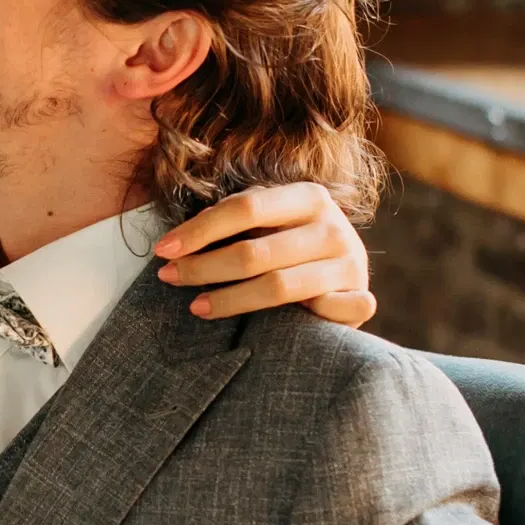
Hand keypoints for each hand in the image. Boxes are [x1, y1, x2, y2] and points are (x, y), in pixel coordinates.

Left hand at [154, 181, 373, 327]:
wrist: (343, 272)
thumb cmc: (289, 246)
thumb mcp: (266, 224)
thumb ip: (231, 222)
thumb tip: (175, 243)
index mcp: (308, 197)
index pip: (245, 208)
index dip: (199, 230)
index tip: (163, 250)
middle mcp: (334, 227)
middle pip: (255, 252)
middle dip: (204, 267)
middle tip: (170, 278)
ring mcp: (351, 264)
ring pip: (279, 287)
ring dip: (230, 300)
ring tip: (197, 307)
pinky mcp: (362, 300)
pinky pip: (326, 312)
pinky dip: (296, 319)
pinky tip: (268, 328)